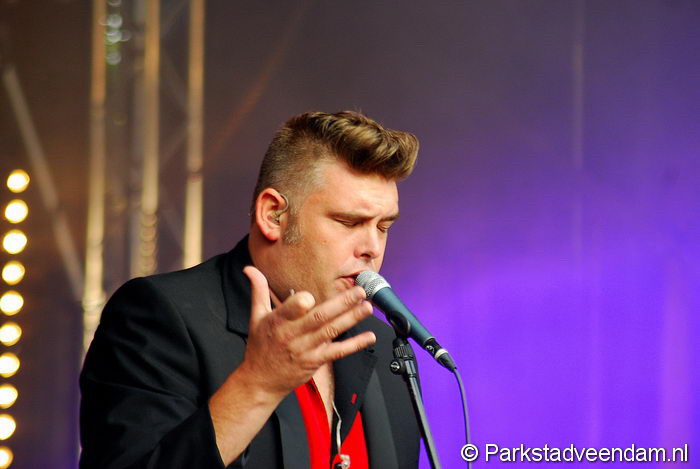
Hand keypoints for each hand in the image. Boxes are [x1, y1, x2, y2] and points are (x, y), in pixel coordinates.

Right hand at [239, 266, 375, 395]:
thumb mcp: (255, 317)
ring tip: (367, 307)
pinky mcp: (316, 361)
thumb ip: (258, 291)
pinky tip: (369, 336)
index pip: (290, 310)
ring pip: (331, 331)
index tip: (310, 295)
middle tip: (359, 291)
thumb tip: (250, 269)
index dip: (299, 304)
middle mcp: (293, 335)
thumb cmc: (260, 346)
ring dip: (352, 319)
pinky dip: (355, 344)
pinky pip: (338, 352)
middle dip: (341, 303)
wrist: (261, 381)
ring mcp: (306, 349)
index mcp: (278, 322)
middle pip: (319, 317)